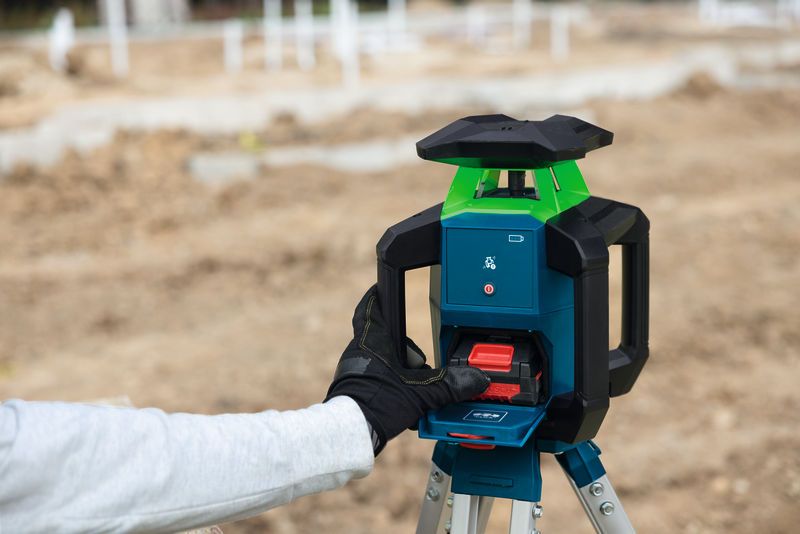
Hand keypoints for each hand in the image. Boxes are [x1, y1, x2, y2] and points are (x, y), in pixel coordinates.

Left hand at [325, 285, 489, 454]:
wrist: (350, 434)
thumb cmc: (375, 404)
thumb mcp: (421, 392)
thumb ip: (450, 385)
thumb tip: (475, 379)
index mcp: (373, 341)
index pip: (371, 308)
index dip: (377, 297)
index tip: (380, 289)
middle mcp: (360, 352)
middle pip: (385, 340)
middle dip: (405, 350)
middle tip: (419, 361)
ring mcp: (355, 371)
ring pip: (383, 363)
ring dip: (400, 373)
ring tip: (416, 391)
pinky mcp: (355, 391)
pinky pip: (379, 382)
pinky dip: (393, 390)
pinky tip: (406, 406)